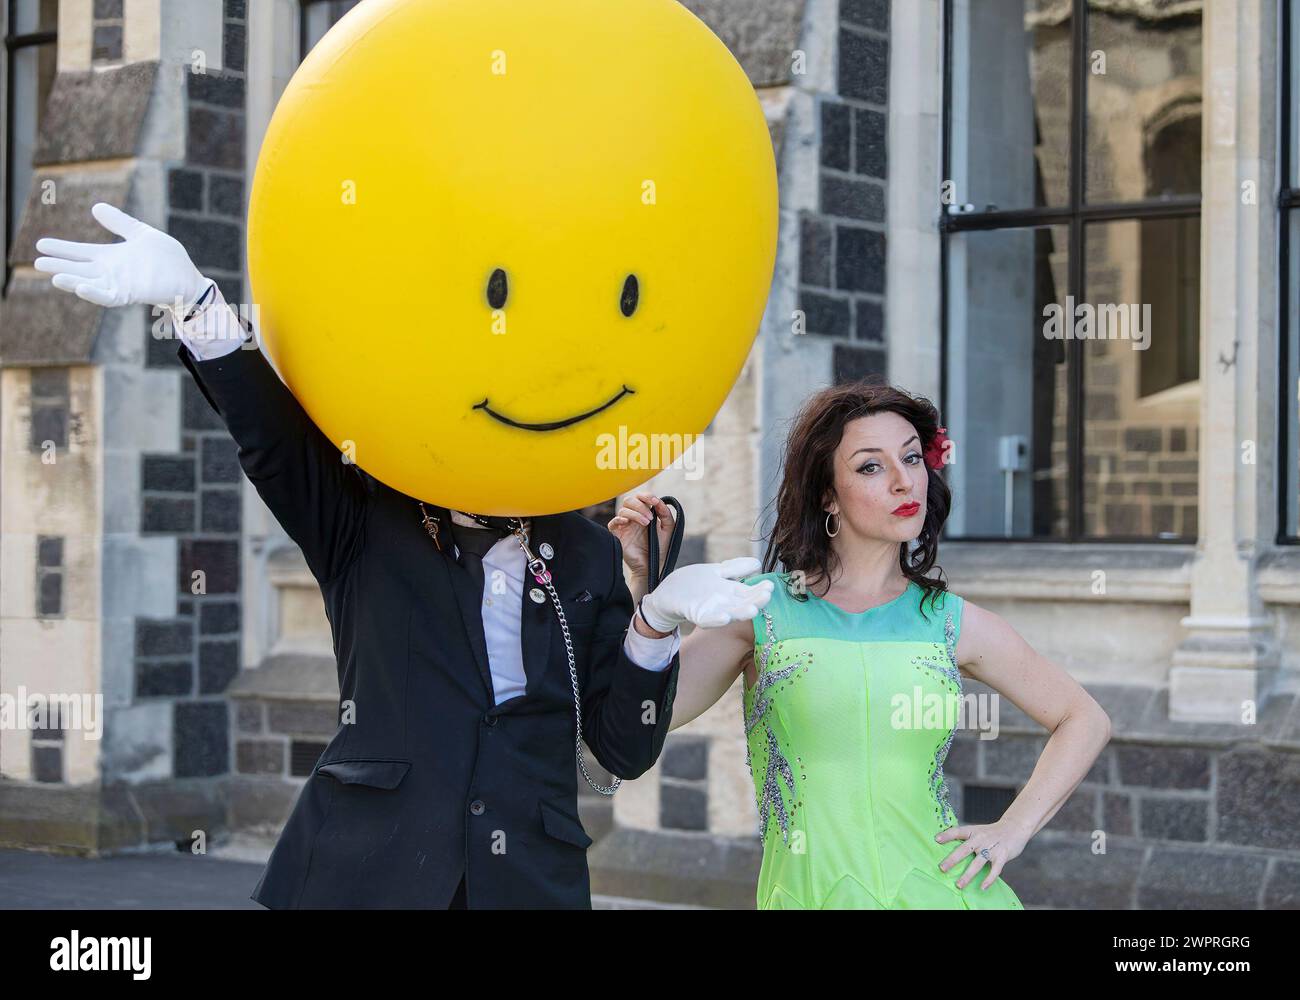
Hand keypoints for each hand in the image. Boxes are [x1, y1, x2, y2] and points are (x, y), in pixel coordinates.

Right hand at [34, 202, 209, 309]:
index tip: (41, 244)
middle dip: (59, 266)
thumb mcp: (140, 234)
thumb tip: (95, 207)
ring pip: (89, 284)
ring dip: (72, 281)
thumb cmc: (167, 259)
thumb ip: (119, 223)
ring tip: (54, 276)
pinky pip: (108, 296)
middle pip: (79, 269)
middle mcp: (111, 272)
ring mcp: (119, 284)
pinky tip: (80, 287)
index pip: (81, 252)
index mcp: (111, 257)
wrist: (188, 278)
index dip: (62, 249)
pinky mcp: (131, 294)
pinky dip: (94, 293)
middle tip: (37, 263)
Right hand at [608, 492, 675, 579]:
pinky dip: (619, 519)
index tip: (655, 502)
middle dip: (640, 505)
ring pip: (623, 510)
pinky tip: (627, 523)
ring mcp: (624, 526)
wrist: (653, 566)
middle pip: (629, 500)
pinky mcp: (618, 535)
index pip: (641, 497)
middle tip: (650, 517)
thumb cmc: (660, 548)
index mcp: (644, 513)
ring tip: (646, 523)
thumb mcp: (668, 529)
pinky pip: (612, 523)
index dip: (647, 496)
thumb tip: (659, 502)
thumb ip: (665, 514)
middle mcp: (633, 517)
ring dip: (635, 514)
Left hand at [639, 556, 773, 631]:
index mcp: (730, 592)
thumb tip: (758, 562)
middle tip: (767, 595)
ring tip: (753, 610)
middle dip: (756, 601)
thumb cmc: (694, 584)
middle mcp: (724, 603)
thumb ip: (736, 568)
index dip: (760, 590)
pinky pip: (708, 619)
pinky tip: (725, 617)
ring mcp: (711, 610)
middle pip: (744, 603)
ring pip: (730, 613)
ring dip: (741, 613)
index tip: (770, 585)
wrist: (668, 593)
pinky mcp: (696, 614)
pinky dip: (716, 619)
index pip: (750, 592)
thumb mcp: (717, 572)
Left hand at [935, 820, 1029, 890]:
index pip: (958, 831)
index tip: (936, 839)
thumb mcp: (978, 831)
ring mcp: (992, 848)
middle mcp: (981, 839)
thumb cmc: (991, 832)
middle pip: (964, 849)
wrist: (1014, 828)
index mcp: (973, 831)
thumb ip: (966, 839)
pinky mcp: (1002, 856)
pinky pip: (995, 870)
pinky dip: (989, 879)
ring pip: (978, 863)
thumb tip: (947, 847)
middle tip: (942, 868)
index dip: (947, 835)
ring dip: (968, 875)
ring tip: (959, 885)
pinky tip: (982, 887)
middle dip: (953, 860)